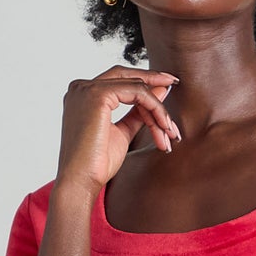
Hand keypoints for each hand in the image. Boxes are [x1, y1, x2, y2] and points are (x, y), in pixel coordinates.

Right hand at [56, 64, 181, 193]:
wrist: (81, 181)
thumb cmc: (97, 164)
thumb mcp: (122, 133)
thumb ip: (138, 112)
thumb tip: (160, 91)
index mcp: (83, 95)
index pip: (118, 81)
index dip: (143, 83)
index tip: (166, 88)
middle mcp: (81, 88)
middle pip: (125, 74)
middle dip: (153, 78)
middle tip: (174, 83)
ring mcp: (87, 89)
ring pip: (135, 86)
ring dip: (157, 108)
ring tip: (170, 132)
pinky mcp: (97, 95)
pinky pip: (137, 92)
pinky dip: (154, 107)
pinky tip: (162, 126)